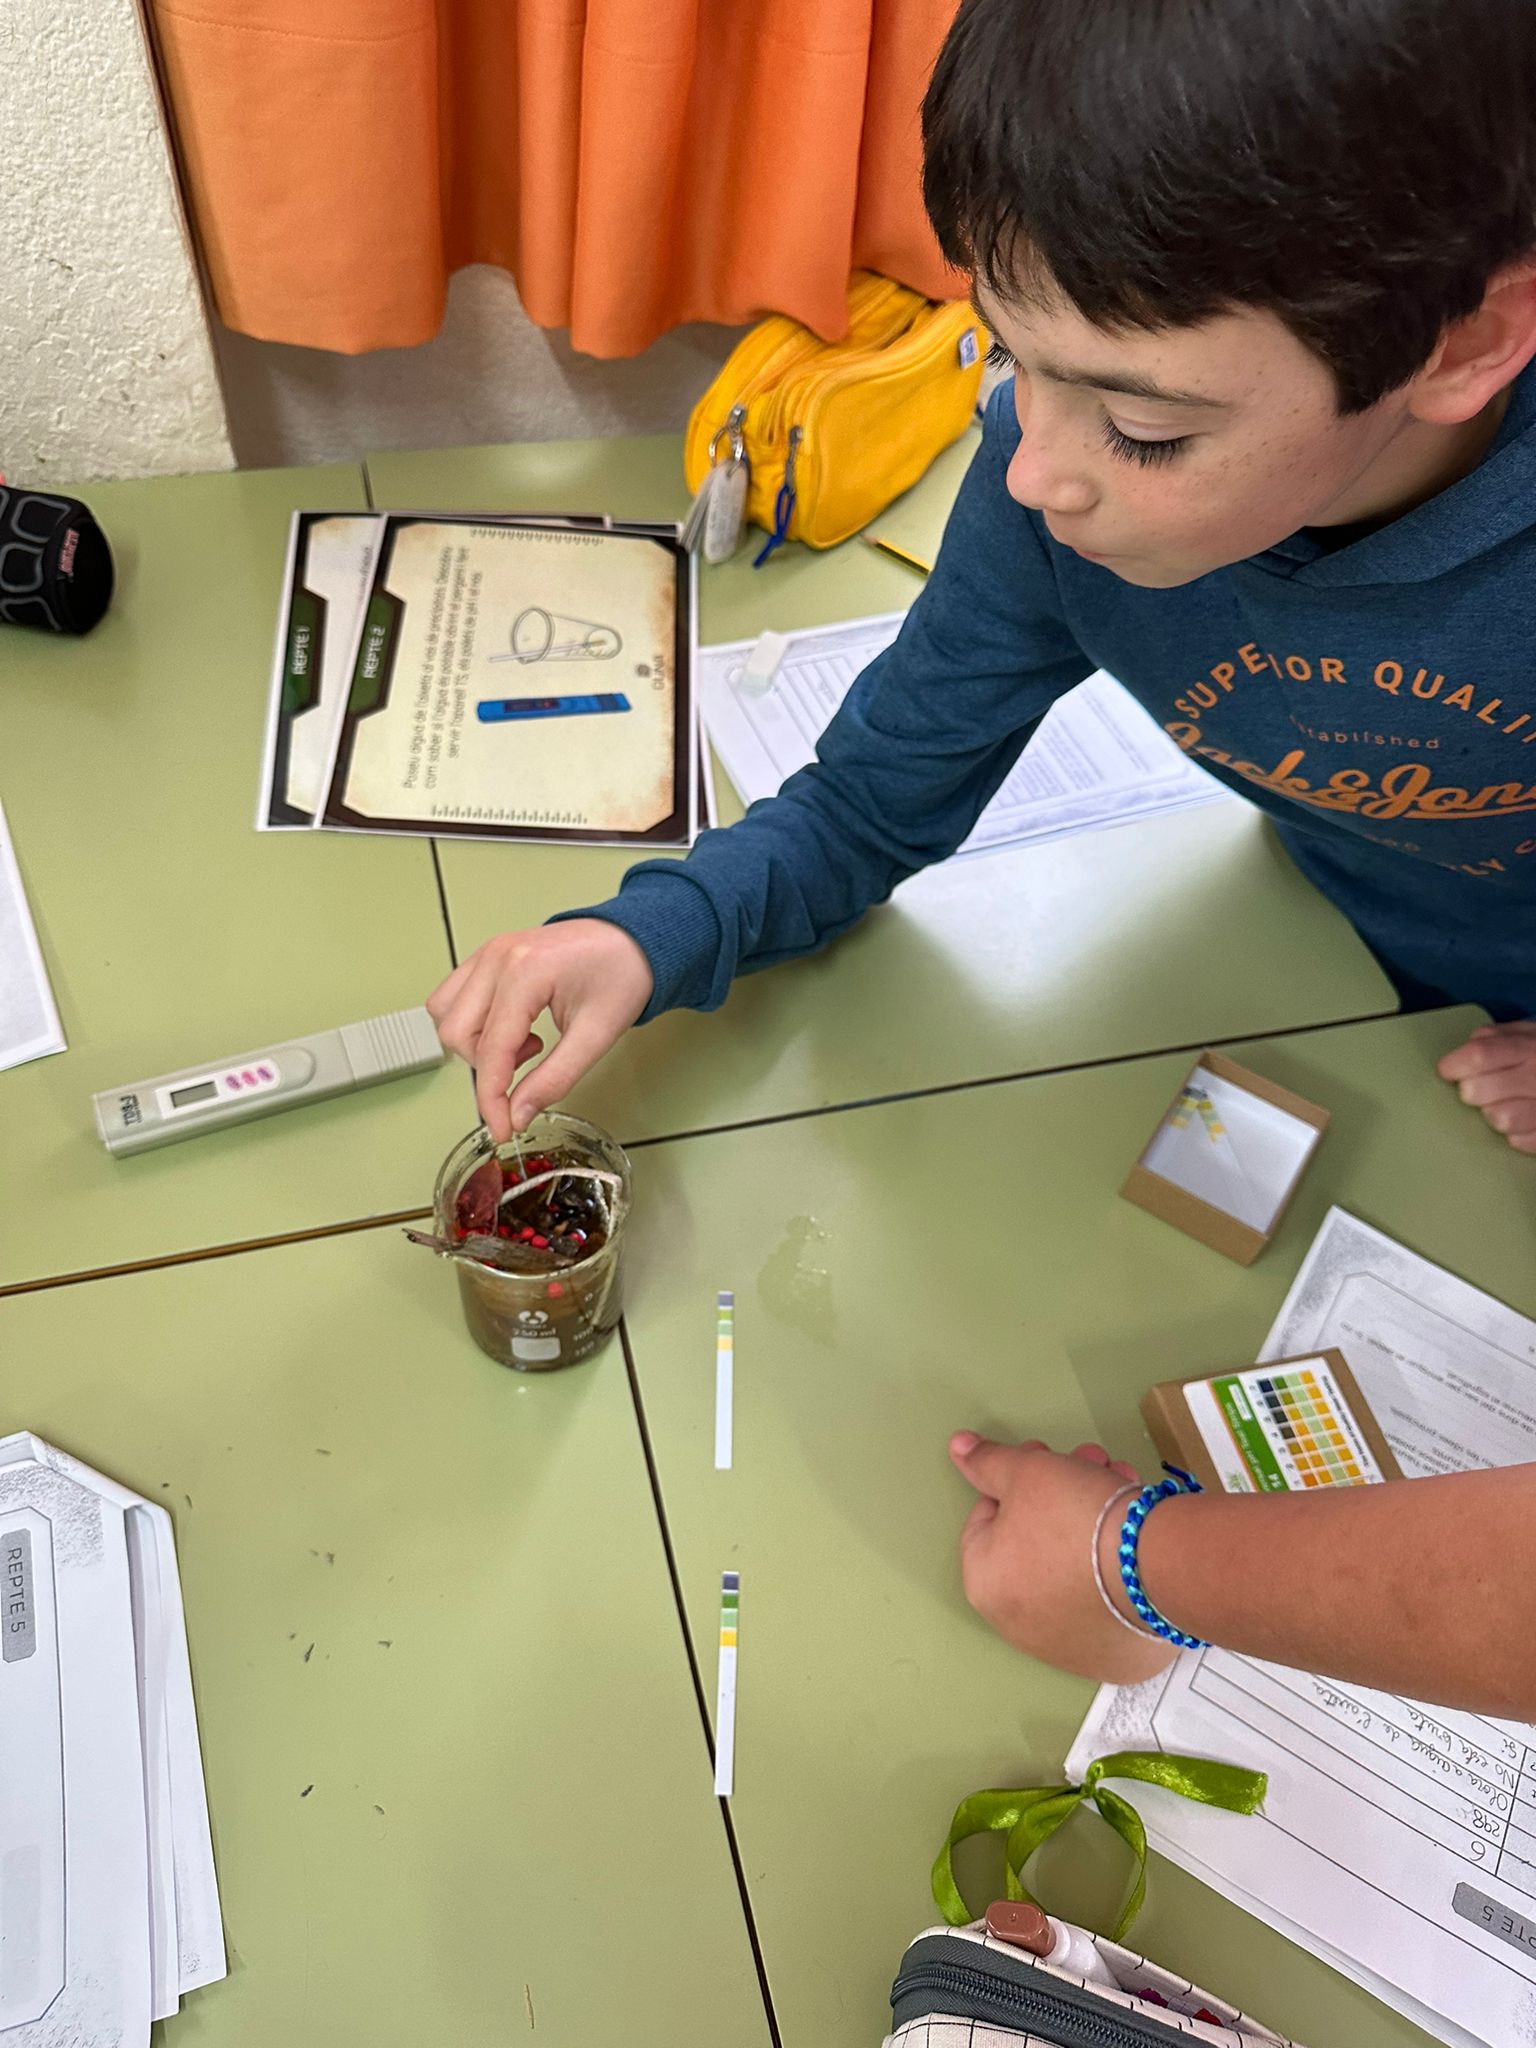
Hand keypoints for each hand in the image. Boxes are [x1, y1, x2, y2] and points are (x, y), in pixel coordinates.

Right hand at [426, 919, 653, 1141]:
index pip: (491, 1050)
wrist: (631, 940)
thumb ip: (554, 1079)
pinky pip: (454, 998)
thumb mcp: (597, 1036)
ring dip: (476, 1045)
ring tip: (524, 1043)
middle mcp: (497, 958)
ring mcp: (487, 953)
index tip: (502, 1129)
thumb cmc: (621, 975)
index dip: (492, 1099)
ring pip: (446, 1015)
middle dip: (487, 1067)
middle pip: (457, 1034)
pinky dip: (474, 1024)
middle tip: (531, 1064)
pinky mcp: (486, 957)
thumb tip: (518, 1114)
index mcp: (526, 972)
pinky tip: (512, 1028)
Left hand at [948, 1433, 1176, 1684]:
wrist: (1159, 1569)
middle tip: (1092, 1467)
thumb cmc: (1077, 1517)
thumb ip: (987, 1462)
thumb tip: (958, 1447)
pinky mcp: (1117, 1661)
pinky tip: (1141, 1545)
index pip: (989, 1518)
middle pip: (1034, 1542)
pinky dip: (1120, 1575)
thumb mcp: (1026, 1472)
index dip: (1018, 1481)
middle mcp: (1019, 1628)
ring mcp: (1071, 1651)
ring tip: (1127, 1493)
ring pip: (1074, 1571)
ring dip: (1095, 1525)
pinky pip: (1109, 1604)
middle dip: (1062, 1497)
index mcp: (986, 1585)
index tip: (1047, 1460)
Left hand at [1438, 1018, 1535, 1153]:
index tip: (1449, 1071)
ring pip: (1498, 1120)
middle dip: (1471, 1092)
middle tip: (1478, 1090)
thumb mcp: (1532, 1033)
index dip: (1455, 1065)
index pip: (1480, 1056)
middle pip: (1478, 1092)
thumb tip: (1467, 1048)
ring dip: (1494, 1114)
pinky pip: (1521, 1141)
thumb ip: (1498, 1037)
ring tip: (1507, 1105)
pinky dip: (1517, 1134)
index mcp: (1530, 1047)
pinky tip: (1525, 1122)